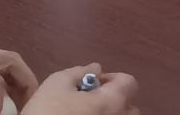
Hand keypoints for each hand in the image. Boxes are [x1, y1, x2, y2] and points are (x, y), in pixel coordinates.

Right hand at [23, 64, 140, 114]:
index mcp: (113, 101)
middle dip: (113, 98)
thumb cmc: (50, 110)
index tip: (92, 82)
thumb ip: (79, 71)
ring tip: (85, 112)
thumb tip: (95, 68)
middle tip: (89, 99)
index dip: (111, 78)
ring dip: (108, 112)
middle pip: (129, 105)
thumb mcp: (57, 82)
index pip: (129, 82)